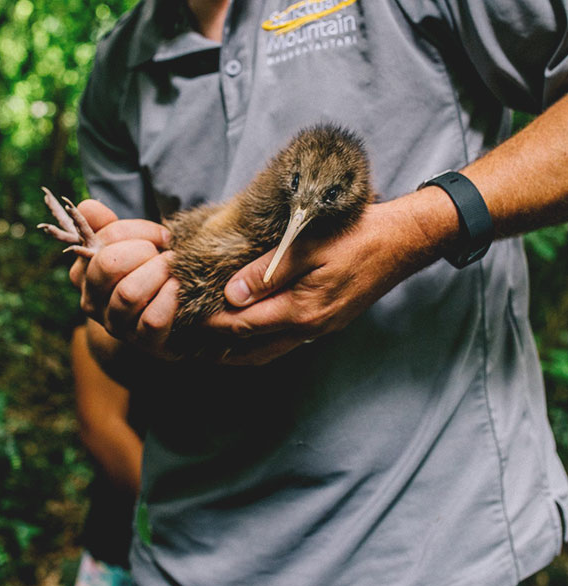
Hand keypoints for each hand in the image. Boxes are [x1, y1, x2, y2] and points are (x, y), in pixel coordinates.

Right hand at [68, 200, 178, 357]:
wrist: (164, 325)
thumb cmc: (146, 275)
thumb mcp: (127, 248)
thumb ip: (108, 227)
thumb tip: (88, 206)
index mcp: (85, 272)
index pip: (101, 238)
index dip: (138, 230)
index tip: (161, 235)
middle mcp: (93, 300)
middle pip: (108, 264)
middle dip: (144, 251)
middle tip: (165, 254)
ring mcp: (116, 324)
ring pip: (129, 292)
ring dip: (158, 273)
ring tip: (174, 270)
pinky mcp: (144, 342)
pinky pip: (152, 319)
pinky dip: (169, 299)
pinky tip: (178, 287)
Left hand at [207, 192, 457, 365]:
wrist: (402, 241)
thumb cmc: (356, 235)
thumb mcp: (307, 245)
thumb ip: (267, 271)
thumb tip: (231, 294)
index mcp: (301, 310)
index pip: (241, 325)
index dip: (209, 321)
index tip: (182, 313)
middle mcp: (309, 328)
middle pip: (251, 348)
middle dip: (216, 345)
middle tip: (184, 341)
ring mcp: (320, 328)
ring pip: (268, 350)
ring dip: (237, 348)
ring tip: (206, 341)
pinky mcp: (327, 321)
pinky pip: (284, 340)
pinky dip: (259, 340)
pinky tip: (246, 328)